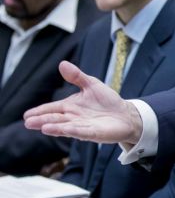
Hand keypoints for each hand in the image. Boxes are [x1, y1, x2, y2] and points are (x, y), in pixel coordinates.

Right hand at [24, 61, 142, 143]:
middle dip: (42, 120)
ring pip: (66, 127)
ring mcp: (83, 126)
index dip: (40, 111)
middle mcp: (74, 118)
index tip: (27, 114)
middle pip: (56, 119)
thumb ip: (77, 76)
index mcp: (71, 106)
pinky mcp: (94, 133)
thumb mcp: (92, 84)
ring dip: (55, 127)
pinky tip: (66, 129)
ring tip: (43, 127)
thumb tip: (62, 64)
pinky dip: (74, 130)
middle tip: (28, 122)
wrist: (125, 114)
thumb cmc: (107, 101)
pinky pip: (83, 132)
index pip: (53, 108)